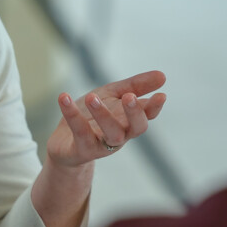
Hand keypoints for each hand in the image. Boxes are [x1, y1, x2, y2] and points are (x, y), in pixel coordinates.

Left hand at [46, 70, 166, 168]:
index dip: (155, 107)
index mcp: (128, 121)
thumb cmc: (92, 116)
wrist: (63, 142)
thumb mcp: (112, 96)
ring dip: (103, 115)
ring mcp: (102, 145)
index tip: (161, 95)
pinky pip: (80, 133)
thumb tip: (163, 75)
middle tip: (129, 96)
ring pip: (111, 134)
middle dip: (134, 113)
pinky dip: (72, 115)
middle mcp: (120, 135)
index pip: (147, 115)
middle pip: (135, 128)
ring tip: (91, 96)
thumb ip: (135, 86)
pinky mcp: (82, 150)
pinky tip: (64, 97)